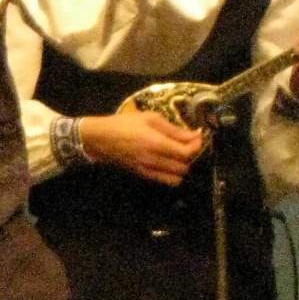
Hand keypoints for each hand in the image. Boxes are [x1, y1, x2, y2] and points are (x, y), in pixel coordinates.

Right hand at [81, 109, 206, 185]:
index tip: (197, 136)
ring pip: (177, 177)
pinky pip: (166, 181)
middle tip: (187, 144)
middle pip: (184, 166)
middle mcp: (154, 160)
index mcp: (156, 143)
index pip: (186, 152)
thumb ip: (173, 129)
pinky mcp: (144, 175)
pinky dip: (172, 174)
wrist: (100, 139)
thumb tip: (193, 135)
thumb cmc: (124, 124)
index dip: (196, 145)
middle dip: (190, 156)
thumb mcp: (149, 118)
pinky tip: (168, 163)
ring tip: (178, 155)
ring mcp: (149, 170)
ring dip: (182, 167)